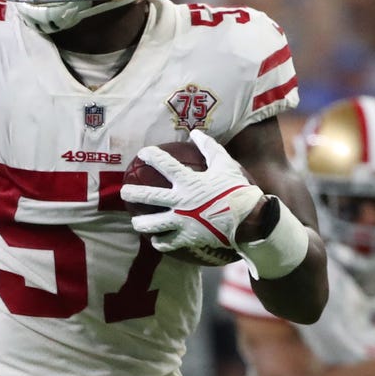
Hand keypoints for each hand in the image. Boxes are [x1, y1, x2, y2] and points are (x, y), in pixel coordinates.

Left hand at [123, 132, 267, 259]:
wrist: (250, 220)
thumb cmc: (238, 190)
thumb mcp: (226, 165)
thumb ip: (209, 148)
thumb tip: (195, 132)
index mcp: (189, 182)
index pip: (164, 165)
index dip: (151, 157)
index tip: (142, 153)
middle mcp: (181, 202)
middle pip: (149, 196)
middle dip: (133, 193)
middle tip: (124, 191)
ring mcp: (183, 222)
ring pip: (152, 224)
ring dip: (141, 223)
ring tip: (135, 222)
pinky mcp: (187, 239)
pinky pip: (167, 243)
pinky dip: (160, 242)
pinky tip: (156, 241)